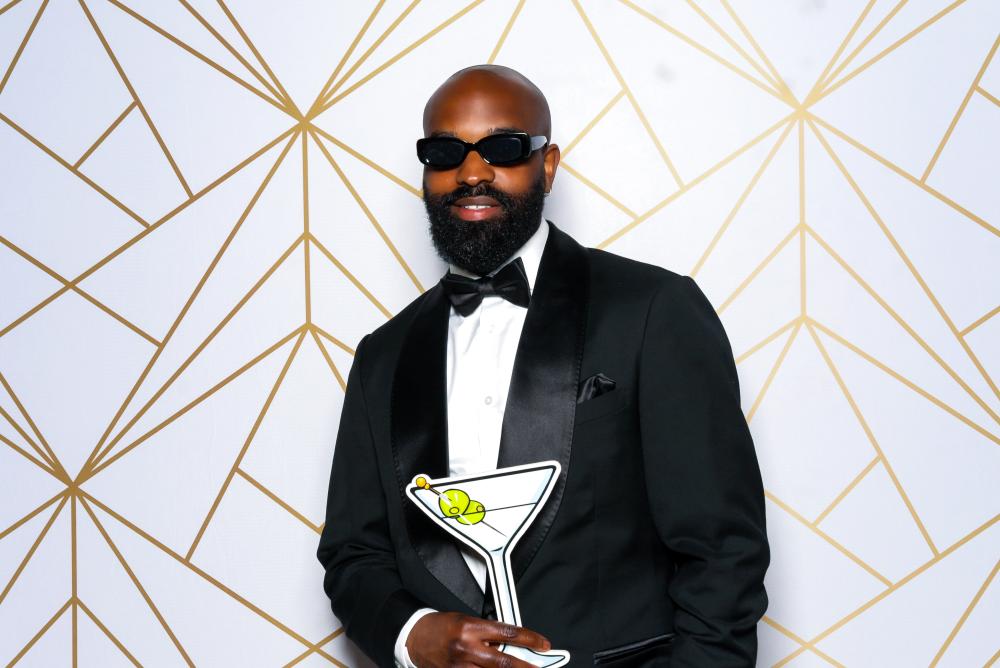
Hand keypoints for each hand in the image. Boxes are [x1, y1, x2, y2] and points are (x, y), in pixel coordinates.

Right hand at [406, 611, 550, 666]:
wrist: (414, 637)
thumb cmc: (440, 626)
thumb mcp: (466, 621)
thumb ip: (487, 633)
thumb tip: (509, 644)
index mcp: (470, 627)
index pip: (507, 633)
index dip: (529, 639)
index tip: (543, 644)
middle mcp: (466, 648)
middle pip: (503, 661)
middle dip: (526, 667)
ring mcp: (459, 666)